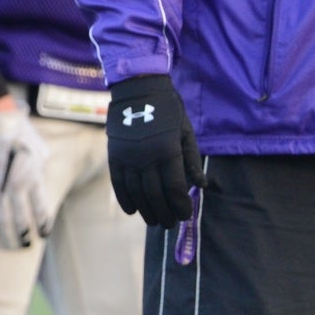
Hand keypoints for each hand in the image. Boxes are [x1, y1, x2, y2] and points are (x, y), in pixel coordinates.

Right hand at [0, 101, 51, 249]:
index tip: (43, 235)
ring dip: (5, 235)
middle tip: (25, 246)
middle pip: (20, 219)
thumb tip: (41, 185)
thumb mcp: (40, 150)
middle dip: (24, 236)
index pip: (41, 209)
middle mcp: (15, 183)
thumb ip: (42, 170)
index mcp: (33, 176)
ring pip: (0, 218)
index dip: (43, 226)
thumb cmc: (21, 134)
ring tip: (9, 245)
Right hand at [106, 73, 204, 227]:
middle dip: (164, 212)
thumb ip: (192, 160)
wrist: (138, 90)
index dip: (180, 205)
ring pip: (136, 192)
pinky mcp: (115, 156)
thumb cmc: (169, 110)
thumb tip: (200, 186)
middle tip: (169, 224)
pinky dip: (125, 199)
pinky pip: (119, 183)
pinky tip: (132, 210)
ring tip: (153, 221)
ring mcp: (128, 157)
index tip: (184, 216)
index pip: (175, 187)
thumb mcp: (186, 132)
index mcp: (168, 151)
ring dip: (145, 210)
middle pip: (155, 194)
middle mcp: (146, 157)